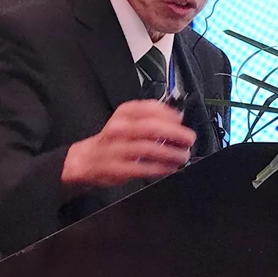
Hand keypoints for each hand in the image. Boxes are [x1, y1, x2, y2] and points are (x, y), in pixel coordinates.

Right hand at [61, 100, 195, 187]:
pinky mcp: (117, 168)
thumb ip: (150, 116)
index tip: (181, 120)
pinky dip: (160, 168)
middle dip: (175, 134)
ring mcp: (117, 149)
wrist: (88, 158)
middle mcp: (120, 129)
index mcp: (124, 113)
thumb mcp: (128, 119)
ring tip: (183, 155)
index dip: (169, 114)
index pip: (150, 108)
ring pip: (149, 149)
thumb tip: (178, 118)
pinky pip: (142, 168)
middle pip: (151, 128)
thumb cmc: (114, 138)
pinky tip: (170, 168)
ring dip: (171, 153)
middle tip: (189, 139)